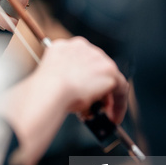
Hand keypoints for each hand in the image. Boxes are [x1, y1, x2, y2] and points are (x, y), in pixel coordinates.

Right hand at [0, 37, 128, 164]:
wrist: (51, 88)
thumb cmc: (45, 89)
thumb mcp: (52, 79)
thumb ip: (65, 80)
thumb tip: (75, 97)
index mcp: (66, 47)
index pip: (82, 62)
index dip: (85, 79)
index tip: (85, 93)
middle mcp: (83, 47)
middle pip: (97, 68)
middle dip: (98, 89)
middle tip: (98, 107)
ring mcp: (97, 57)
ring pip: (108, 77)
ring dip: (107, 98)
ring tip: (104, 115)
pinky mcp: (109, 71)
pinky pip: (120, 88)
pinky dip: (119, 104)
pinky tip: (114, 117)